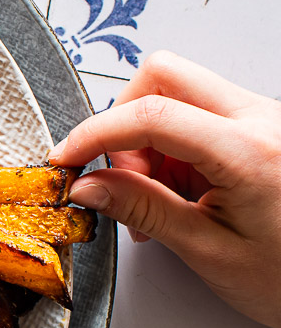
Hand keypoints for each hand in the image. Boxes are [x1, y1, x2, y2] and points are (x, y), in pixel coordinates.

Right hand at [48, 51, 280, 327]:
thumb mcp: (208, 252)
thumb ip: (143, 209)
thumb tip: (88, 185)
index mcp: (250, 152)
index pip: (151, 114)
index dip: (95, 134)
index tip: (67, 160)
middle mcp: (263, 120)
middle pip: (164, 75)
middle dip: (124, 119)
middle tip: (120, 176)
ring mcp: (266, 119)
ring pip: (181, 92)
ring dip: (150, 138)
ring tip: (160, 198)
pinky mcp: (264, 128)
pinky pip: (201, 114)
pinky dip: (174, 147)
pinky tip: (184, 193)